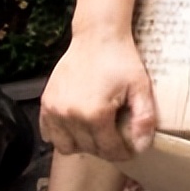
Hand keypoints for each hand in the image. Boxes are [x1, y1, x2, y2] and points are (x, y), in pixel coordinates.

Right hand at [39, 35, 156, 160]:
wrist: (97, 37)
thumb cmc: (121, 60)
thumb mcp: (141, 87)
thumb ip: (143, 119)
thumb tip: (142, 146)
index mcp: (94, 114)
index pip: (109, 150)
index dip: (123, 153)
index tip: (130, 149)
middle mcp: (70, 115)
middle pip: (89, 149)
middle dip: (106, 148)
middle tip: (117, 137)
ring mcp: (54, 110)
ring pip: (66, 146)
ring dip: (83, 144)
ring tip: (98, 131)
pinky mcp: (46, 103)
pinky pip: (49, 133)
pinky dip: (63, 135)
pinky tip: (78, 125)